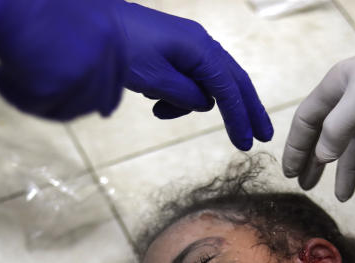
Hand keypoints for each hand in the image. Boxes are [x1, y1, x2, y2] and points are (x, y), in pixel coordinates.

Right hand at [0, 0, 126, 119]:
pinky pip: (38, 107)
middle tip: (44, 98)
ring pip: (66, 109)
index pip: (117, 76)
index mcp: (110, 35)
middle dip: (70, 105)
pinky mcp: (55, 86)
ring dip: (38, 100)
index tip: (103, 111)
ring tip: (10, 78)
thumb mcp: (75, 10)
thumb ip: (90, 36)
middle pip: (92, 99)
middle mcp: (101, 56)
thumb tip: (91, 68)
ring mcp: (80, 73)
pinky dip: (15, 96)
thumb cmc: (29, 1)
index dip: (108, 96)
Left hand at [116, 2, 272, 150]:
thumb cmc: (123, 52)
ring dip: (190, 103)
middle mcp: (199, 44)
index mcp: (200, 49)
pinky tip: (154, 103)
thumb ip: (186, 96)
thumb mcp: (156, 80)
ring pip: (205, 82)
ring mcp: (186, 45)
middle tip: (261, 135)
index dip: (239, 117)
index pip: (228, 88)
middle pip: (231, 81)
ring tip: (159, 111)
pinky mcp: (170, 49)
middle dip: (245, 109)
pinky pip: (186, 78)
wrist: (92, 26)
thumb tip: (205, 103)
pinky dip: (177, 95)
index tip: (247, 143)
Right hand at [282, 22, 354, 201]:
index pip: (307, 121)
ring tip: (343, 197)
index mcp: (336, 88)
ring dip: (347, 170)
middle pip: (327, 135)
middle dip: (317, 163)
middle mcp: (350, 99)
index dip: (296, 147)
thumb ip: (337, 129)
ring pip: (354, 145)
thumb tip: (322, 156)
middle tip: (308, 188)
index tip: (290, 174)